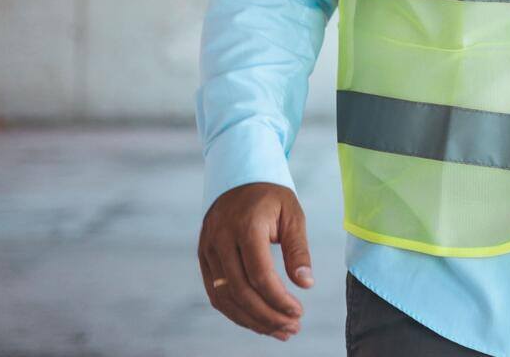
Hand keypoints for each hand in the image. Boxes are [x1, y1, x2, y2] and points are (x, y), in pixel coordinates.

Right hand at [198, 182, 312, 340]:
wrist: (238, 178)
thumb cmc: (271, 197)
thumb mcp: (292, 214)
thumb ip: (298, 250)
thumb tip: (306, 283)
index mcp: (246, 226)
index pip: (260, 274)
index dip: (278, 299)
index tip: (299, 313)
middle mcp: (221, 240)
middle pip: (240, 291)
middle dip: (267, 316)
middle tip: (291, 329)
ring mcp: (208, 250)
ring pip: (225, 297)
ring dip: (251, 320)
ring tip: (279, 331)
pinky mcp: (203, 258)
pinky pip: (216, 293)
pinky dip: (235, 312)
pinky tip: (257, 321)